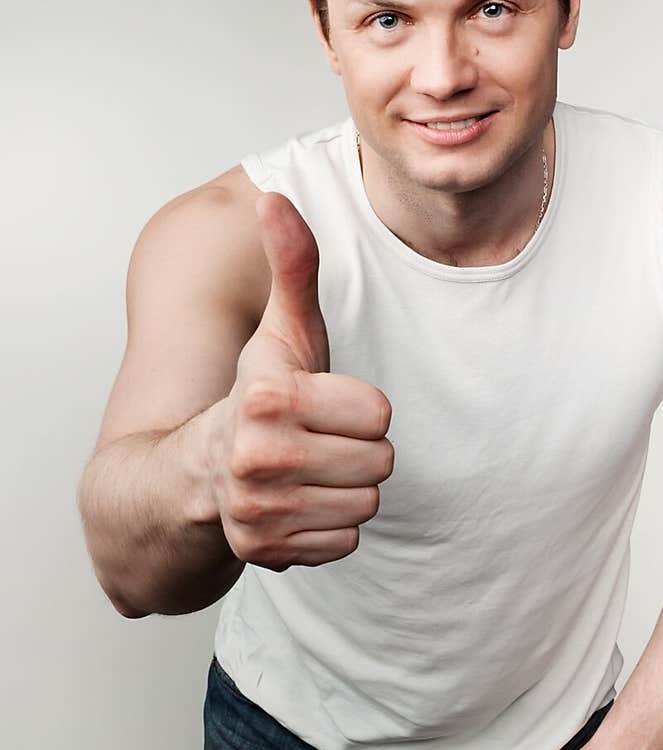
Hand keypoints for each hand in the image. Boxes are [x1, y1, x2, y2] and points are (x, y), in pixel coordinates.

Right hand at [207, 190, 394, 569]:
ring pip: (367, 506)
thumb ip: (293, 265)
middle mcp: (257, 458)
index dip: (360, 407)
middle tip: (319, 441)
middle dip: (359, 451)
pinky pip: (346, 543)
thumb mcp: (282, 331)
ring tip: (309, 472)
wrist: (195, 475)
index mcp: (267, 397)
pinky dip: (329, 529)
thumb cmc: (254, 395)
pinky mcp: (265, 553)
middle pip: (380, 463)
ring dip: (347, 490)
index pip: (379, 413)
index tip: (323, 404)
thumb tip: (276, 196)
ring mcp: (258, 511)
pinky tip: (300, 505)